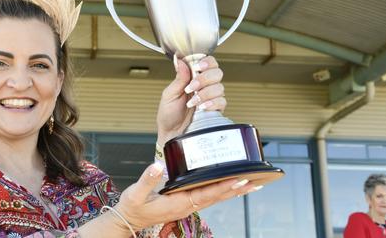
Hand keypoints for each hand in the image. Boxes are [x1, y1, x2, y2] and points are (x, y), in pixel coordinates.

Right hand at [114, 163, 255, 231]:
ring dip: (234, 191)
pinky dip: (222, 191)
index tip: (239, 179)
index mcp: (178, 203)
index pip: (206, 194)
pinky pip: (208, 197)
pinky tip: (231, 186)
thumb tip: (157, 165)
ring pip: (215, 198)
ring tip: (251, 183)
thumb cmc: (132, 207)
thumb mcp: (135, 193)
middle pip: (217, 197)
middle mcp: (187, 206)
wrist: (129, 220)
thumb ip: (147, 179)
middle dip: (237, 189)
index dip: (223, 186)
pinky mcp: (186, 203)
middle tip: (256, 181)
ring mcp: (188, 205)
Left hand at [156, 55, 225, 145]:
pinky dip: (211, 103)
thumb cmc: (169, 114)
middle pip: (217, 73)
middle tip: (192, 86)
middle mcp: (204, 86)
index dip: (206, 62)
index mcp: (193, 78)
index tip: (198, 67)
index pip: (208, 63)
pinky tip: (201, 107)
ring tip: (192, 102)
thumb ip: (179, 78)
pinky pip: (222, 102)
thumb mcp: (169, 94)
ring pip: (220, 87)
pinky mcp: (215, 110)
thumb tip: (181, 61)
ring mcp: (211, 98)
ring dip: (205, 93)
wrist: (171, 133)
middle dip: (205, 79)